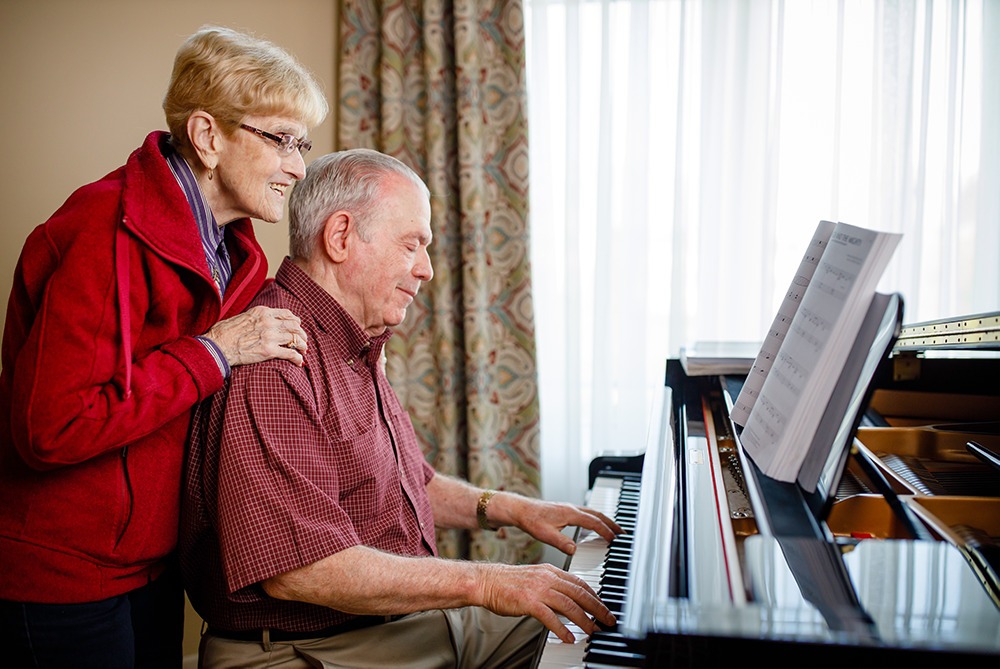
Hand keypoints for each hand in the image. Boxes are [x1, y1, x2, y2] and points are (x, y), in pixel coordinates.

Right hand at [202, 305, 306, 367]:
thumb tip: (262, 322)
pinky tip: (299, 362)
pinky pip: (290, 353)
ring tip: (303, 350)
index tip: (297, 326)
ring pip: (295, 339)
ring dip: (302, 345)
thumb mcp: (243, 317)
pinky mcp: (269, 351)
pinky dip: (298, 358)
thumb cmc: (225, 332)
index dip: (295, 321)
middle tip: (304, 340)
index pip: (287, 314)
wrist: (217, 346)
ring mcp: (270, 336)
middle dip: (301, 333)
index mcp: (263, 312)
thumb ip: (256, 318)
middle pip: (294, 326)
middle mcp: (269, 322)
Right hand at [477, 562, 615, 642]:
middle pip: (579, 593)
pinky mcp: (529, 602)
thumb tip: (569, 601)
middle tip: (608, 619)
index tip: (603, 606)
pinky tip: (569, 637)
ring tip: (593, 630)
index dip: (595, 595)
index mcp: (551, 571)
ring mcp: (538, 589)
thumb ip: (553, 586)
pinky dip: (562, 628)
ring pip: (569, 605)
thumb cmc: (508, 582)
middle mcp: (547, 578)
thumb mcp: (535, 578)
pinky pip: (550, 617)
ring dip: (584, 620)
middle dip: (597, 607)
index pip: (579, 582)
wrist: (487, 581)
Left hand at [496, 495, 622, 555]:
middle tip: (623, 533)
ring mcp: (569, 508)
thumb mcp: (545, 534)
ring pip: (593, 513)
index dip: (606, 531)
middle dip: (612, 524)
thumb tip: (574, 550)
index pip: (593, 522)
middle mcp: (572, 508)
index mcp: (570, 513)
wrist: (520, 509)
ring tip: (613, 530)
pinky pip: (586, 513)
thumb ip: (561, 542)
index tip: (615, 540)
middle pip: (598, 514)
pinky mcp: (565, 510)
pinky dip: (595, 519)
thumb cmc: (530, 520)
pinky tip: (594, 527)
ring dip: (605, 520)